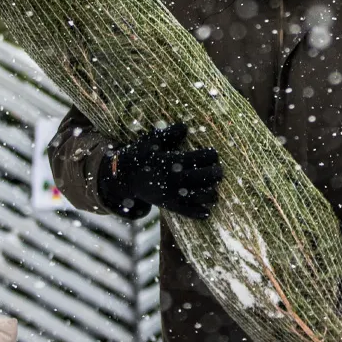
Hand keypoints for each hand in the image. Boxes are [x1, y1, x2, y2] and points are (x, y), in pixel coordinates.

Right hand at [97, 123, 222, 219]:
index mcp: (171, 161)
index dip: (211, 155)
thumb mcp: (152, 141)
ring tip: (214, 191)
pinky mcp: (167, 205)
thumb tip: (185, 126)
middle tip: (219, 171)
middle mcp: (174, 178)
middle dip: (216, 173)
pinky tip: (206, 213)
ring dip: (212, 194)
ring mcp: (171, 194)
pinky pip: (186, 212)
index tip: (213, 154)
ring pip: (200, 196)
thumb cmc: (140, 155)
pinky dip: (198, 214)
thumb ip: (169, 134)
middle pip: (204, 177)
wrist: (123, 176)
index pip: (200, 158)